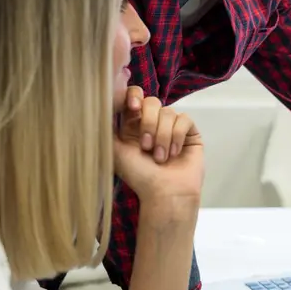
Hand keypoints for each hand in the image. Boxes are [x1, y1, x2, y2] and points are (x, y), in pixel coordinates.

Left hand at [114, 86, 203, 203]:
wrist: (165, 193)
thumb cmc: (139, 176)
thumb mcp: (115, 151)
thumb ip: (106, 128)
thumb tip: (100, 106)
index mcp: (133, 125)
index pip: (134, 96)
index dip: (133, 96)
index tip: (132, 107)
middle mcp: (153, 123)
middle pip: (152, 101)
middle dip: (149, 123)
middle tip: (146, 146)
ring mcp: (172, 127)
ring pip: (169, 112)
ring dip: (162, 136)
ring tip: (160, 157)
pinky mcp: (190, 133)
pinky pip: (184, 120)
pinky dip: (177, 136)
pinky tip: (174, 152)